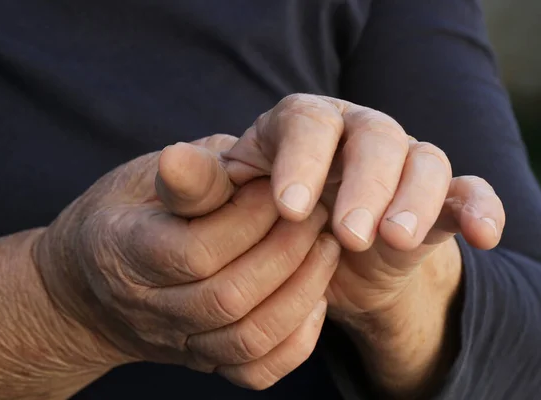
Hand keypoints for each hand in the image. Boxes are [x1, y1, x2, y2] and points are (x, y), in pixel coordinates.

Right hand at [33, 134, 340, 389]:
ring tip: (324, 246)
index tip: (280, 186)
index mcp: (124, 252)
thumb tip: (182, 157)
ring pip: (248, 338)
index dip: (250, 219)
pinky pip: (255, 371)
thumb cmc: (131, 212)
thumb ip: (185, 176)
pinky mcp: (203, 360)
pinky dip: (296, 339)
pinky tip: (313, 297)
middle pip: (229, 298)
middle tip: (315, 212)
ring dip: (301, 291)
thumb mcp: (146, 178)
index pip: (196, 251)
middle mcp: (148, 307)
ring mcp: (178, 341)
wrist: (94, 280)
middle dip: (287, 251)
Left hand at [220, 94, 505, 396]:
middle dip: (363, 184)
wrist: (311, 253)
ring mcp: (400, 164)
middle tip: (346, 234)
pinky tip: (482, 233)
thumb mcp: (229, 205)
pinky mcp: (434, 199)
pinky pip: (466, 191)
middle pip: (374, 136)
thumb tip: (169, 162)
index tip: (288, 208)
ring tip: (386, 241)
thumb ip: (201, 187)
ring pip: (425, 161)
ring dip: (413, 199)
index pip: (308, 120)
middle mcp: (356, 135)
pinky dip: (479, 207)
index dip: (302, 158)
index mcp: (302, 127)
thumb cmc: (265, 217)